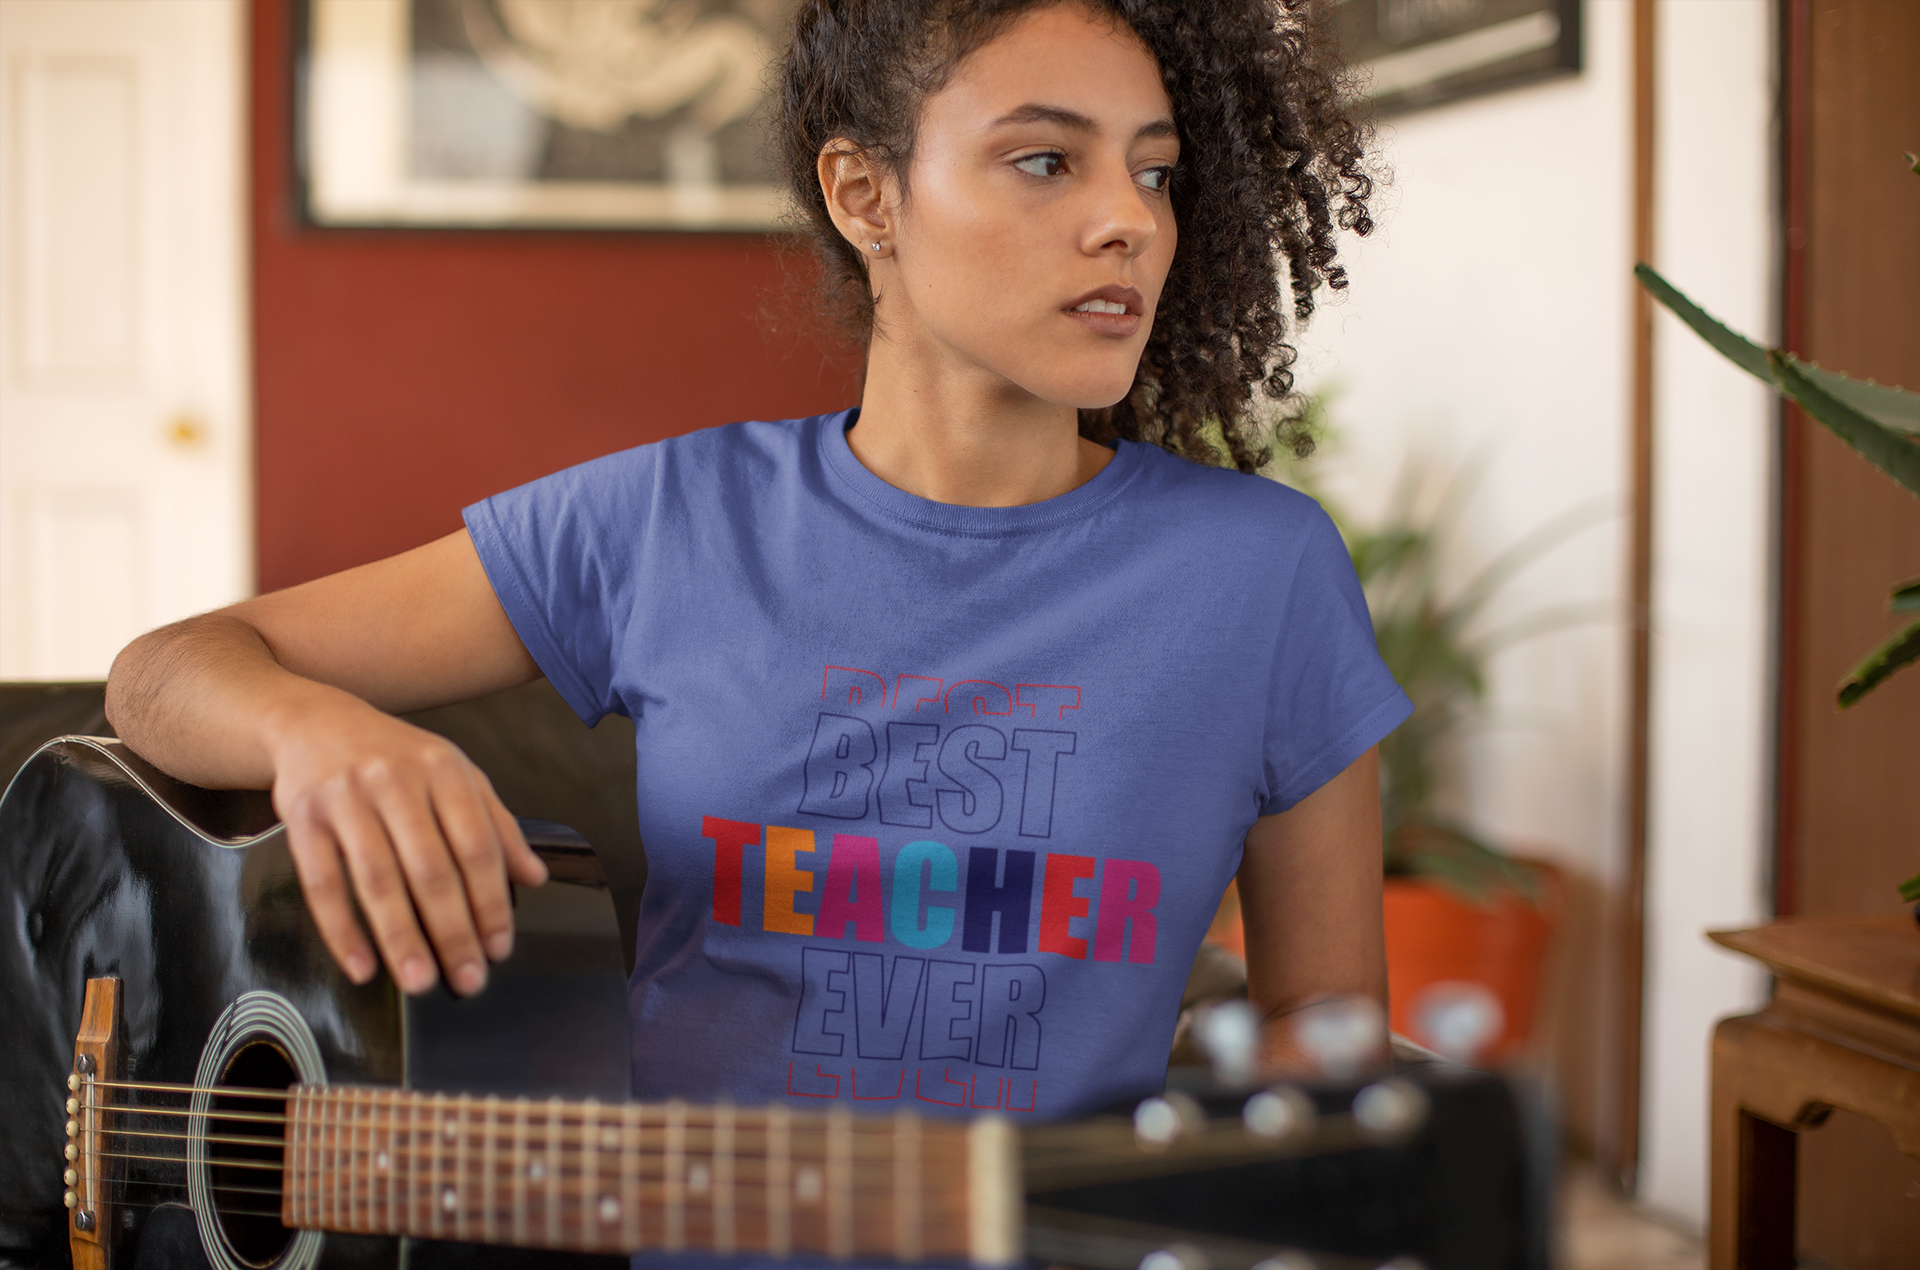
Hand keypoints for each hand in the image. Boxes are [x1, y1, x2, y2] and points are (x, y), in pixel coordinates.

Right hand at [266, 690, 547, 995]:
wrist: (316, 722)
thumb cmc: (396, 757)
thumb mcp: (456, 776)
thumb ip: (497, 826)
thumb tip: (536, 877)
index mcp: (445, 769)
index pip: (477, 846)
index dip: (491, 902)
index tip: (499, 947)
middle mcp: (397, 780)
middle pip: (431, 869)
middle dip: (452, 931)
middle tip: (467, 980)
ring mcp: (347, 797)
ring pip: (378, 880)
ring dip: (401, 938)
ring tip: (421, 982)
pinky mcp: (303, 817)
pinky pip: (323, 883)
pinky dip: (343, 931)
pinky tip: (362, 966)